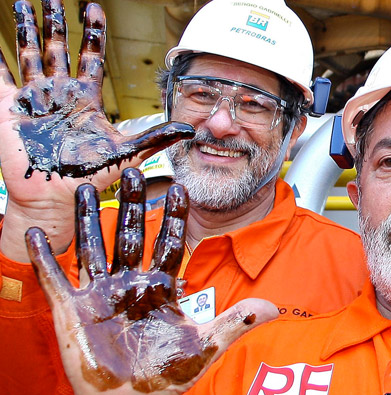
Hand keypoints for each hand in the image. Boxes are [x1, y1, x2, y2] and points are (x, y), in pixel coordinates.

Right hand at [0, 0, 193, 260]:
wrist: (56, 196)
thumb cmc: (89, 176)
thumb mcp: (126, 152)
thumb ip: (156, 137)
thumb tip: (190, 129)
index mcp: (85, 99)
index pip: (90, 56)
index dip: (91, 32)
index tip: (92, 6)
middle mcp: (60, 93)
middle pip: (58, 47)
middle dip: (57, 22)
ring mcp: (34, 98)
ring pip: (30, 53)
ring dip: (27, 28)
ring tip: (25, 2)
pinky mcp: (10, 108)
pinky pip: (0, 76)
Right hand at [26, 168, 277, 394]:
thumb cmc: (167, 376)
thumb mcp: (206, 345)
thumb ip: (237, 322)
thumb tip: (275, 307)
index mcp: (160, 288)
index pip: (169, 244)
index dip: (174, 218)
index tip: (181, 188)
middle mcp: (130, 284)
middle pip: (129, 235)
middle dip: (131, 204)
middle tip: (133, 170)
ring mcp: (101, 295)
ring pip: (93, 246)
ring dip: (88, 218)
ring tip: (84, 186)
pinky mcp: (73, 310)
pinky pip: (56, 279)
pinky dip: (44, 258)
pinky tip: (37, 234)